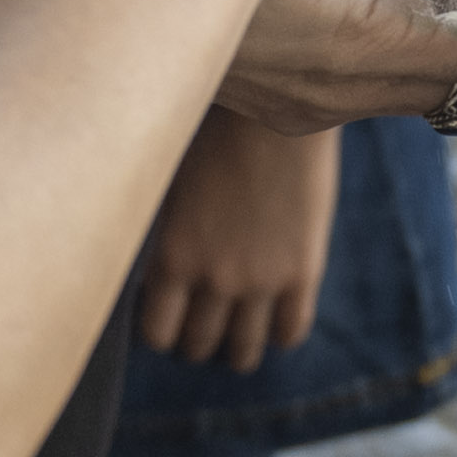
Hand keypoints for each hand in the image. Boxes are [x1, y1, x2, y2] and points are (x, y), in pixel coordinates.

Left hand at [134, 112, 337, 368]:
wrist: (277, 105)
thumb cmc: (212, 132)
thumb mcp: (170, 185)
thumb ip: (165, 235)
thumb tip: (152, 272)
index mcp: (171, 256)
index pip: (156, 333)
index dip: (159, 332)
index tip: (163, 320)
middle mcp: (214, 278)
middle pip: (197, 346)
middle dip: (194, 342)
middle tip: (197, 328)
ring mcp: (262, 279)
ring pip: (244, 351)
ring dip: (236, 351)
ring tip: (235, 341)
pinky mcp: (303, 271)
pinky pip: (291, 331)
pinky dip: (279, 334)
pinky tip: (274, 318)